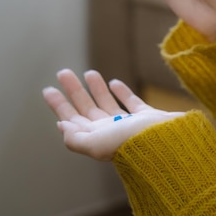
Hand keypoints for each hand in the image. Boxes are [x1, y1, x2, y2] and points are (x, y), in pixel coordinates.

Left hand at [43, 69, 183, 160]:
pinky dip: (122, 92)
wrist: (166, 141)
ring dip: (96, 89)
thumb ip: (75, 138)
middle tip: (63, 72)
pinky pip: (131, 102)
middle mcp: (110, 131)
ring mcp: (128, 124)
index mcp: (96, 138)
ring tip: (89, 72)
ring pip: (107, 103)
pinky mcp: (145, 117)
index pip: (72, 119)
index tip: (49, 90)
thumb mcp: (95, 143)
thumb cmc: (130, 142)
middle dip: (74, 91)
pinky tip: (114, 82)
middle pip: (86, 108)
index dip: (59, 106)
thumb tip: (62, 126)